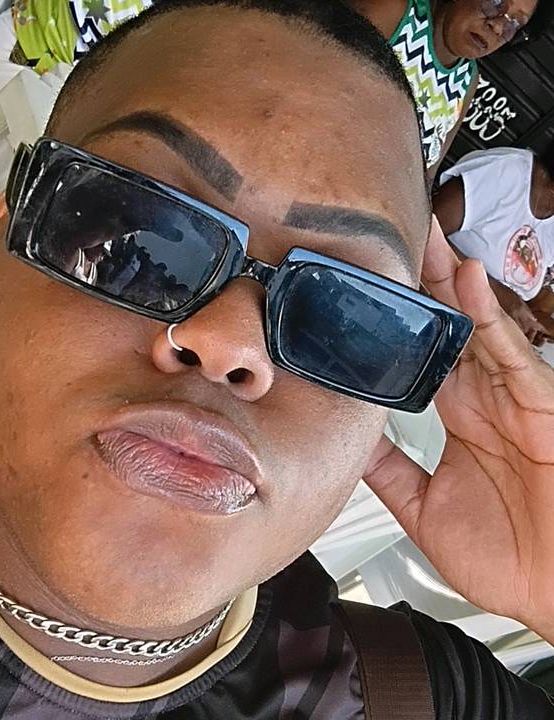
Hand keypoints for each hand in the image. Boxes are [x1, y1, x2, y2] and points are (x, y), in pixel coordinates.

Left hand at [364, 217, 553, 641]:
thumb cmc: (506, 556)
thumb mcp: (421, 507)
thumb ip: (385, 470)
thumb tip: (345, 440)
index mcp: (457, 416)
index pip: (421, 354)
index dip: (397, 324)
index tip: (364, 294)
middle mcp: (484, 399)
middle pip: (448, 328)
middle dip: (422, 285)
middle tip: (391, 242)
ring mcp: (512, 399)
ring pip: (477, 328)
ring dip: (449, 284)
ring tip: (420, 240)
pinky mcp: (539, 407)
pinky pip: (511, 353)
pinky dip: (489, 317)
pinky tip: (466, 281)